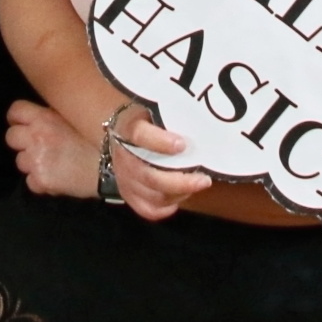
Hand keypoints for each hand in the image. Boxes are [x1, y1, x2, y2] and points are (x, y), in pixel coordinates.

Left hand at [5, 99, 98, 197]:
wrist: (110, 166)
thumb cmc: (95, 139)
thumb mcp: (73, 117)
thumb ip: (51, 115)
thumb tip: (38, 117)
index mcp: (44, 117)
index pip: (15, 111)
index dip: (17, 118)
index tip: (22, 123)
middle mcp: (36, 137)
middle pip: (10, 137)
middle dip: (21, 142)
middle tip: (36, 146)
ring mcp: (36, 160)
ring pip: (20, 161)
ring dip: (32, 163)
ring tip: (51, 164)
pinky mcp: (41, 180)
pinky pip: (30, 181)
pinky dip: (40, 181)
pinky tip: (56, 178)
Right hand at [107, 103, 211, 220]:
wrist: (118, 134)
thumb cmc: (144, 120)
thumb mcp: (152, 111)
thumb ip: (169, 118)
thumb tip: (199, 124)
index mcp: (128, 129)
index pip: (140, 136)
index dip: (160, 142)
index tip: (183, 145)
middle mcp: (123, 157)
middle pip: (149, 177)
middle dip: (180, 181)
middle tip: (204, 179)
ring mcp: (124, 179)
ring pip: (152, 197)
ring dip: (179, 194)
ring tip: (197, 185)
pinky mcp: (127, 194)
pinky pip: (148, 210)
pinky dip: (166, 208)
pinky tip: (180, 197)